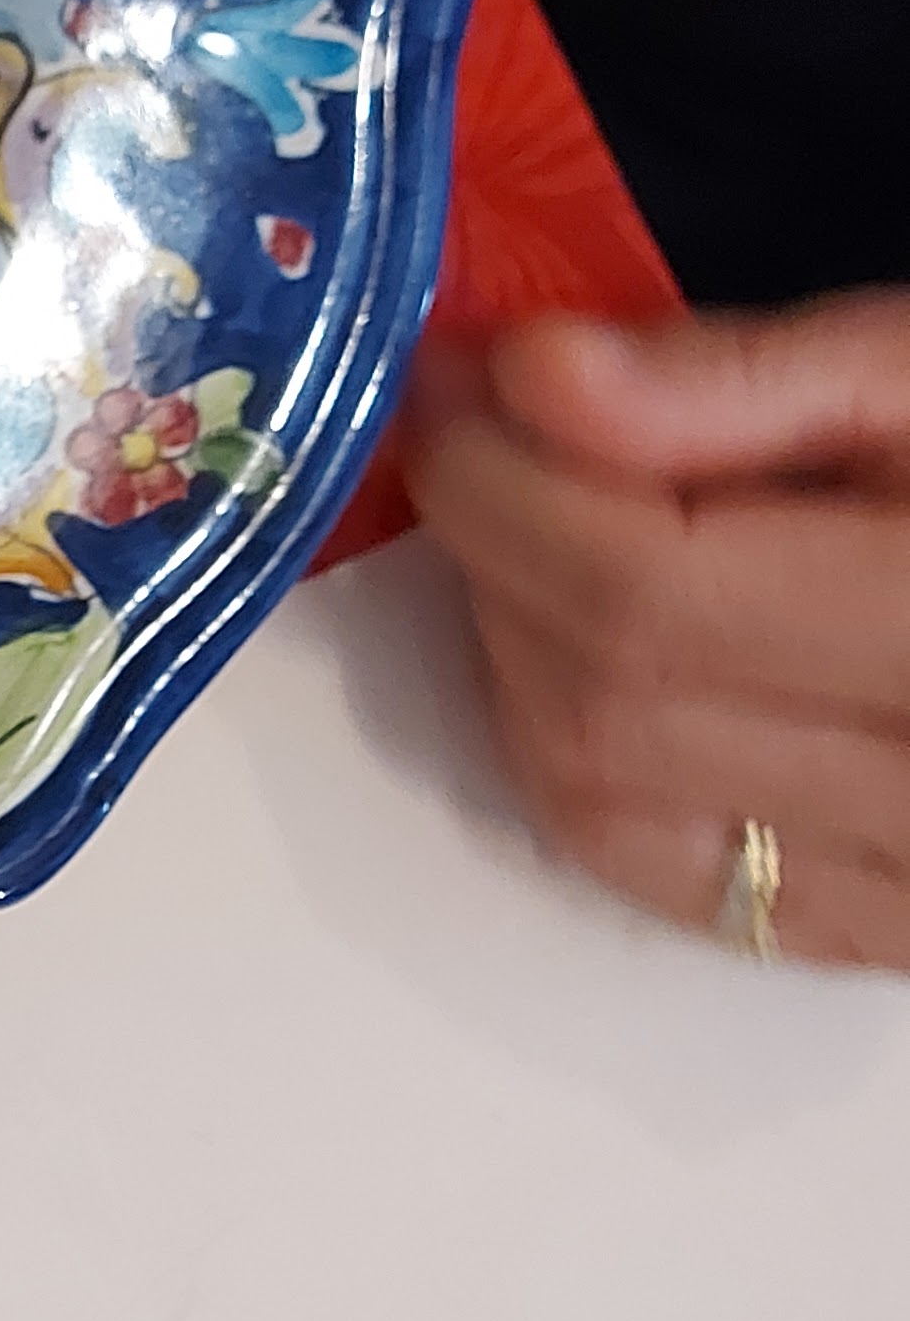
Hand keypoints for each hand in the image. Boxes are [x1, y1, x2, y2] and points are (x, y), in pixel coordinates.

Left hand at [404, 294, 909, 969]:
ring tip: (541, 536)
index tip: (455, 383)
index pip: (644, 599)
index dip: (505, 489)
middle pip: (601, 704)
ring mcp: (908, 898)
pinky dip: (587, 764)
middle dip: (497, 559)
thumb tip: (534, 379)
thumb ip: (745, 379)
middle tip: (481, 438)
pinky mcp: (880, 940)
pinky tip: (608, 660)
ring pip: (599, 804)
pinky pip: (665, 876)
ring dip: (519, 661)